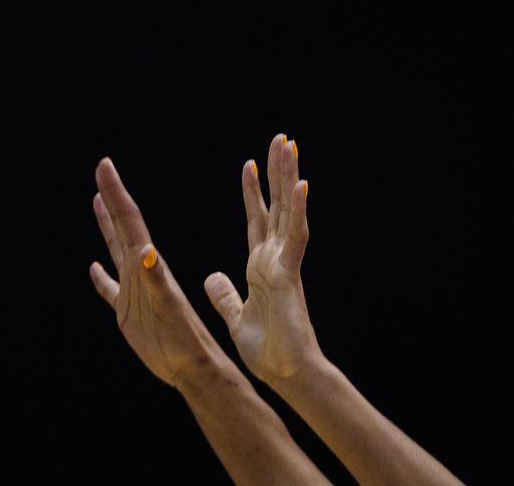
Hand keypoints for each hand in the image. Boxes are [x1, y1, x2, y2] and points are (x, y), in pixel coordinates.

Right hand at [89, 157, 229, 389]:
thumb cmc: (185, 342)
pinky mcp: (129, 313)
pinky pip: (110, 289)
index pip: (130, 222)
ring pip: (116, 250)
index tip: (105, 165)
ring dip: (107, 226)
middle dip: (112, 198)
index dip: (116, 193)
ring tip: (98, 202)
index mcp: (150, 267)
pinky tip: (93, 267)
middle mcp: (141, 273)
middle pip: (123, 228)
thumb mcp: (170, 311)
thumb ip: (156, 282)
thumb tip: (146, 252)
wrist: (196, 369)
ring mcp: (134, 291)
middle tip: (102, 171)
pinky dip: (101, 277)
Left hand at [203, 134, 324, 385]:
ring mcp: (286, 264)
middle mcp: (277, 259)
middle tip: (279, 140)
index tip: (249, 165)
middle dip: (277, 174)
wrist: (285, 374)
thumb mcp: (236, 315)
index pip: (258, 220)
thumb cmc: (267, 350)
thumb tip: (212, 277)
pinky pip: (295, 237)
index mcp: (263, 267)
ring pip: (289, 211)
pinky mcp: (290, 275)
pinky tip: (301, 185)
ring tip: (289, 146)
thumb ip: (226, 295)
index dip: (254, 193)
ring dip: (289, 178)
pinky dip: (298, 210)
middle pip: (277, 207)